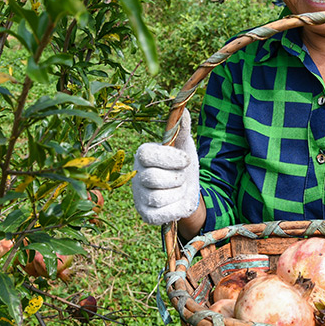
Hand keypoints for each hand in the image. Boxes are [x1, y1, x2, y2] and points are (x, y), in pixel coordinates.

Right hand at [131, 109, 200, 225]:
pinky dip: (175, 209)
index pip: (147, 155)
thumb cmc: (183, 165)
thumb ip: (182, 129)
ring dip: (177, 194)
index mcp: (143, 154)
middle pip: (154, 178)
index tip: (185, 161)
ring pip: (158, 197)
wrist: (188, 191)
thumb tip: (183, 110)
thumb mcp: (185, 146)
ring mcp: (139, 196)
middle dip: (177, 179)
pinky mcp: (145, 214)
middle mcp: (136, 174)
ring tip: (179, 189)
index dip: (169, 159)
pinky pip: (161, 215)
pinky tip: (176, 203)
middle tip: (181, 177)